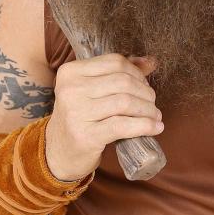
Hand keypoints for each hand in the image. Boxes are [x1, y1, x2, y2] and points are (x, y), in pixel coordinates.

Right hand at [44, 53, 161, 181]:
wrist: (58, 153)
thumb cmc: (80, 117)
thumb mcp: (90, 90)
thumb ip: (117, 73)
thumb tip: (151, 61)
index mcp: (70, 72)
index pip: (115, 62)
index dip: (136, 72)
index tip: (145, 85)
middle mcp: (70, 89)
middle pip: (123, 82)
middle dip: (145, 92)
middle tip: (152, 103)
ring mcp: (76, 113)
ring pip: (126, 102)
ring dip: (147, 109)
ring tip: (155, 116)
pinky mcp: (86, 136)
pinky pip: (123, 126)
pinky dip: (145, 125)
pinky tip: (155, 128)